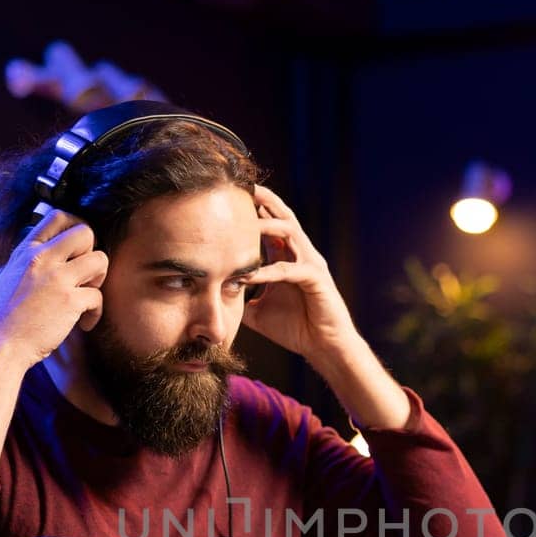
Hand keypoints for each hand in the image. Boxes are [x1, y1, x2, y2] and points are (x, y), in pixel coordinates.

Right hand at [0, 208, 106, 367]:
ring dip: (98, 279)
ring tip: (86, 296)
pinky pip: (98, 296)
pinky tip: (84, 324)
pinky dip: (95, 313)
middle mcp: (42, 258)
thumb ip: (14, 265)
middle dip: (91, 252)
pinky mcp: (70, 302)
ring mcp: (57, 279)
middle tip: (84, 275)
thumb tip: (17, 260)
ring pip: (100, 260)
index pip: (57, 217)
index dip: (74, 228)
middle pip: (85, 232)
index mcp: (26, 251)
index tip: (77, 249)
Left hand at [241, 185, 361, 358]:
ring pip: (290, 233)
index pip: (270, 224)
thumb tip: (213, 298)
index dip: (254, 209)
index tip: (231, 196)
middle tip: (242, 188)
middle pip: (283, 216)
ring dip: (267, 226)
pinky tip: (249, 273)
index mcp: (288, 257)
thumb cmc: (296, 329)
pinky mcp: (317, 280)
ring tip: (246, 222)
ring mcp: (311, 264)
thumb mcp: (257, 312)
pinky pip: (289, 270)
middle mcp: (301, 254)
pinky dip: (268, 271)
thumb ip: (240, 300)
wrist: (323, 348)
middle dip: (264, 201)